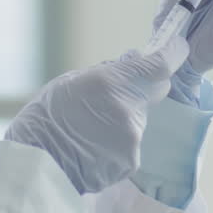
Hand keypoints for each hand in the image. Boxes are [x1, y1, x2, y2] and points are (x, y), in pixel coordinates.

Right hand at [5, 41, 187, 194]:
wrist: (36, 166)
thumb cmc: (45, 119)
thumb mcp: (70, 82)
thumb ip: (107, 73)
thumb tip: (132, 63)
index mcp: (111, 83)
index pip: (160, 66)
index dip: (173, 53)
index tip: (177, 46)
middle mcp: (128, 110)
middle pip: (155, 90)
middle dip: (142, 87)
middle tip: (114, 94)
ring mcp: (132, 139)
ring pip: (140, 119)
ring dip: (124, 119)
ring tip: (91, 128)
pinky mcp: (131, 162)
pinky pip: (131, 143)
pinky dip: (117, 142)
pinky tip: (93, 146)